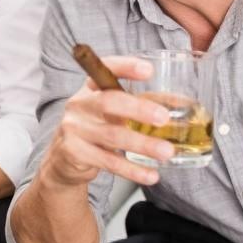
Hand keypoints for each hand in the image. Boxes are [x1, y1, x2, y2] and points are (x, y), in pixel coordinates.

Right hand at [40, 55, 175, 189]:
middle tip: (164, 118)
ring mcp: (74, 129)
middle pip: (108, 102)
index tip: (149, 71)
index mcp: (90, 88)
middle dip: (139, 109)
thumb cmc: (95, 128)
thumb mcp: (112, 111)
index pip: (105, 70)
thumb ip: (141, 104)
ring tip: (166, 152)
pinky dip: (132, 170)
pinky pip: (108, 162)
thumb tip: (180, 104)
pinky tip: (151, 174)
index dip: (126, 67)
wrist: (62, 159)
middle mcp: (79, 104)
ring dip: (143, 144)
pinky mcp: (74, 152)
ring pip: (112, 135)